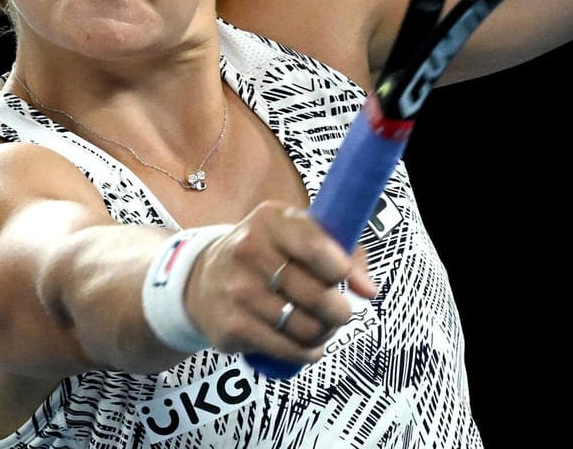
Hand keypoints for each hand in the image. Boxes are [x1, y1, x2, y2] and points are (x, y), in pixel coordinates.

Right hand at [182, 201, 377, 362]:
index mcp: (270, 221)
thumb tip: (368, 290)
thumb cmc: (267, 254)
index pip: (315, 246)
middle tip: (341, 312)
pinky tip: (309, 345)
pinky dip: (306, 351)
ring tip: (322, 327)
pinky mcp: (232, 325)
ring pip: (305, 326)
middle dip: (339, 310)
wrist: (204, 278)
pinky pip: (286, 348)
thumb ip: (341, 252)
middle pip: (315, 294)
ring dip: (323, 333)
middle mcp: (249, 251)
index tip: (351, 281)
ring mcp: (238, 290)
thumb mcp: (296, 235)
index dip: (342, 269)